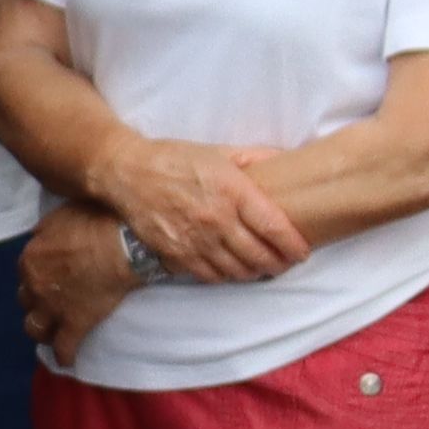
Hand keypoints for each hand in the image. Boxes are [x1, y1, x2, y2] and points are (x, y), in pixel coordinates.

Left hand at [20, 200, 135, 364]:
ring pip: (35, 327)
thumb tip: (40, 236)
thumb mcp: (61, 216)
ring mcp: (54, 307)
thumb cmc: (98, 222)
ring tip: (50, 332)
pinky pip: (65, 346)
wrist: (126, 243)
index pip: (26, 272)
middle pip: (26, 300)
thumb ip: (46, 231)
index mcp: (30, 258)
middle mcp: (35, 285)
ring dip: (41, 329)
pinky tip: (66, 361)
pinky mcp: (76, 323)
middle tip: (49, 303)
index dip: (37, 276)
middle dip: (35, 302)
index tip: (47, 278)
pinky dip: (64, 355)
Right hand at [96, 131, 306, 282]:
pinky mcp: (175, 253)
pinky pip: (209, 275)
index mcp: (233, 191)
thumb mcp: (220, 151)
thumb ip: (256, 157)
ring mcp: (194, 239)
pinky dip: (225, 276)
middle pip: (258, 255)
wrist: (127, 173)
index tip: (302, 252)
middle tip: (285, 264)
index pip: (274, 227)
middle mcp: (216, 219)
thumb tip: (287, 157)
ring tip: (261, 269)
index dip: (293, 245)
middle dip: (278, 264)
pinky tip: (231, 270)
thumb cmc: (175, 159)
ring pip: (236, 269)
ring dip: (253, 273)